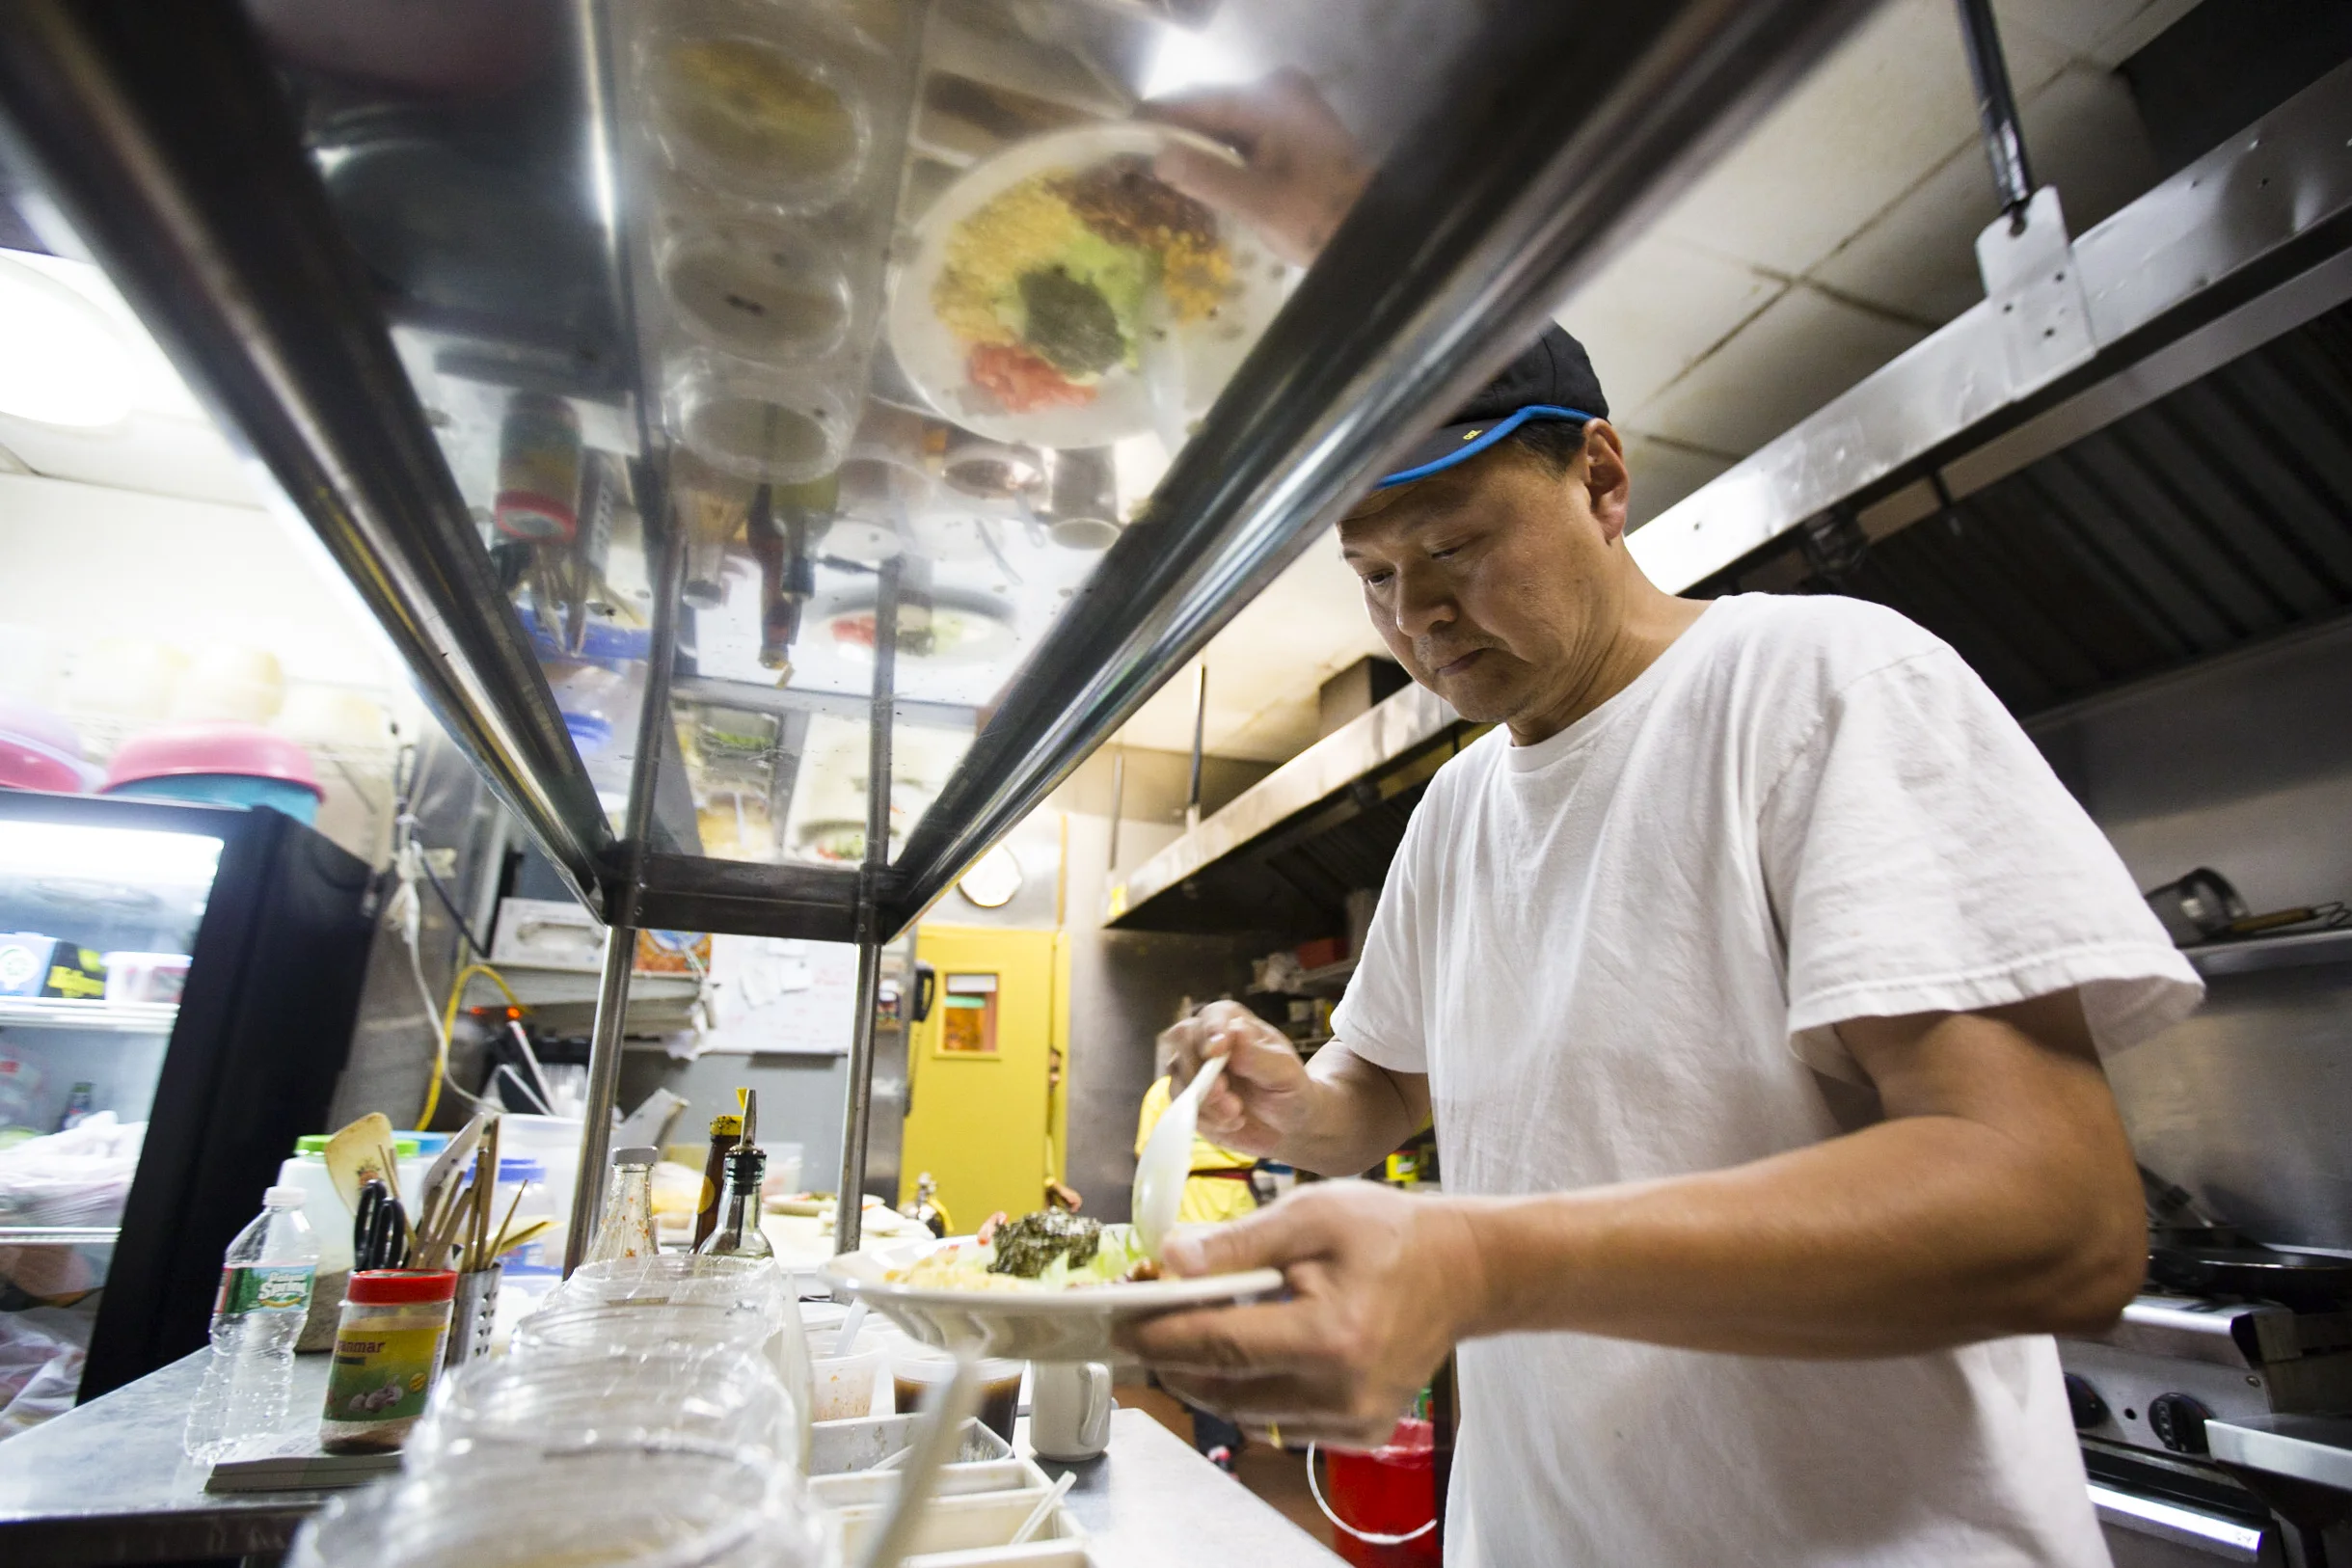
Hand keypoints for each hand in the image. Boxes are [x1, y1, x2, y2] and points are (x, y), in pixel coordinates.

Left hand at [1120, 1181, 1484, 1446]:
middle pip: (1223, 1389)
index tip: (1117, 1321)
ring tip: (1190, 1331)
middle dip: (1172, 1358)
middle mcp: (1342, 1392)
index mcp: (1329, 1336)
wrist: (1462, 1271)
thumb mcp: (1311, 1214)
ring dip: (1209, 1376)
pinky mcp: (1359, 1433)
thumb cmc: (1389, 1234)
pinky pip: (1279, 1421)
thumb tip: (1171, 1260)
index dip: (1157, 1335)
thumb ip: (1238, 1243)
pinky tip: (1250, 1350)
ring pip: (1245, 1412)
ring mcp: (1353, 1421)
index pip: (1217, 1346)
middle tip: (1139, 1326)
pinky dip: (1252, 1390)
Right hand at [1140, 67, 1369, 267]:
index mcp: (1270, 99)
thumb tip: (1158, 158)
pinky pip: (1241, 131)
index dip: (1156, 118)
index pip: (1197, 102)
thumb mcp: (1261, 204)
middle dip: (1173, 134)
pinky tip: (1197, 171)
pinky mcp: (1290, 124)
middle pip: (1209, 109)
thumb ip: (1208, 178)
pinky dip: (1218, 150)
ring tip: (1155, 167)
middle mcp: (1276, 89)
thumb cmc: (1322, 220)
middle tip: (1130, 157)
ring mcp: (1286, 104)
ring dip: (1194, 144)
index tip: (1117, 132)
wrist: (1376, 230)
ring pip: (1222, 121)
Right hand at [1158, 1000, 1314, 1157]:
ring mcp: (1194, 1071)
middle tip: (1228, 1097)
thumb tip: (1236, 1032)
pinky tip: (1231, 1123)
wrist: (1287, 1127)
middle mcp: (1207, 1042)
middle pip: (1182, 1041)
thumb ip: (1259, 1055)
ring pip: (1178, 1077)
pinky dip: (1205, 1120)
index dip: (1210, 1031)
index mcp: (1233, 1023)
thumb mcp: (1285, 1073)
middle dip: (1202, 1073)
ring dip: (1205, 1101)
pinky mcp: (1189, 1099)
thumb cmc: (1289, 1090)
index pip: (1212, 1016)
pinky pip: (1182, 1106)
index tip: (1217, 1052)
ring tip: (1236, 1115)